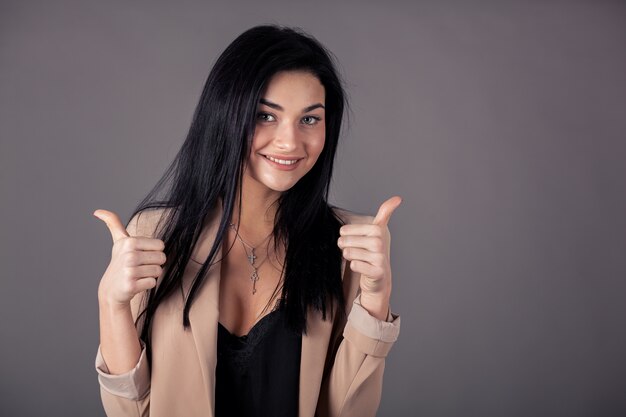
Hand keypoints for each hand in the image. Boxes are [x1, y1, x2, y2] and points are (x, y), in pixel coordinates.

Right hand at [93, 209, 165, 308]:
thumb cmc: (120, 262)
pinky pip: (153, 282)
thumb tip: (98, 211)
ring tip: (138, 275)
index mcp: (130, 242)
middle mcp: (129, 255)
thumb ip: (113, 223)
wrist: (111, 289)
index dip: (154, 252)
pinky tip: (136, 284)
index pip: (161, 245)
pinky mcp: (131, 285)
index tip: (141, 255)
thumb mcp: (118, 241)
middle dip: (154, 264)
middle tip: (140, 267)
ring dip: (151, 274)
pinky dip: (147, 284)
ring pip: (158, 271)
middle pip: (162, 258)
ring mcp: (130, 270)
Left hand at [337, 196, 401, 319]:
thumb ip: (385, 212)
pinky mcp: (377, 272)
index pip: (345, 230)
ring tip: (359, 259)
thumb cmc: (373, 252)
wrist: (379, 277)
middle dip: (344, 247)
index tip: (354, 239)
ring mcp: (380, 257)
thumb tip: (399, 198)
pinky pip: (354, 265)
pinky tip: (363, 267)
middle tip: (354, 251)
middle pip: (345, 241)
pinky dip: (355, 267)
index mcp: (378, 230)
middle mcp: (380, 242)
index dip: (344, 235)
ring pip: (348, 253)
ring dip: (350, 257)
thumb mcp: (378, 230)